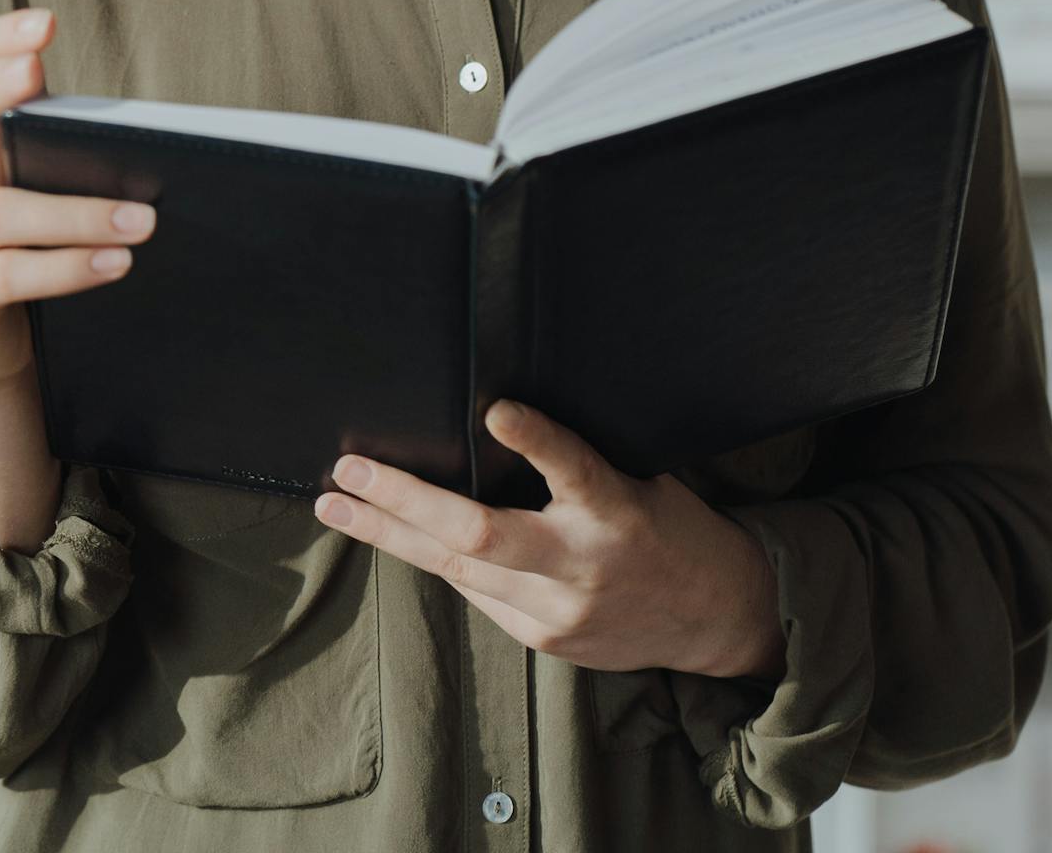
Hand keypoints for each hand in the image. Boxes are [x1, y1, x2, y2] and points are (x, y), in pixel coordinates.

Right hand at [0, 6, 156, 391]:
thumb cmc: (26, 243)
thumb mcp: (40, 185)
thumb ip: (70, 153)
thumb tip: (151, 139)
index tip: (44, 23)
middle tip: (36, 71)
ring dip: (78, 213)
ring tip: (142, 218)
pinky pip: (10, 275)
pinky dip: (69, 267)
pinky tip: (115, 262)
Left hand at [313, 398, 786, 685]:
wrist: (713, 618)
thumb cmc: (671, 526)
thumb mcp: (640, 477)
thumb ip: (576, 464)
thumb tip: (496, 417)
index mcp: (618, 510)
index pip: (575, 468)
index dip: (537, 440)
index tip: (497, 410)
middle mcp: (582, 568)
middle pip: (480, 538)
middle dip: (403, 503)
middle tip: (348, 472)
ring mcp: (557, 615)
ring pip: (458, 571)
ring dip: (391, 534)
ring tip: (338, 504)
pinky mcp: (542, 642)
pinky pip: (476, 592)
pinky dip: (435, 558)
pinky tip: (393, 534)